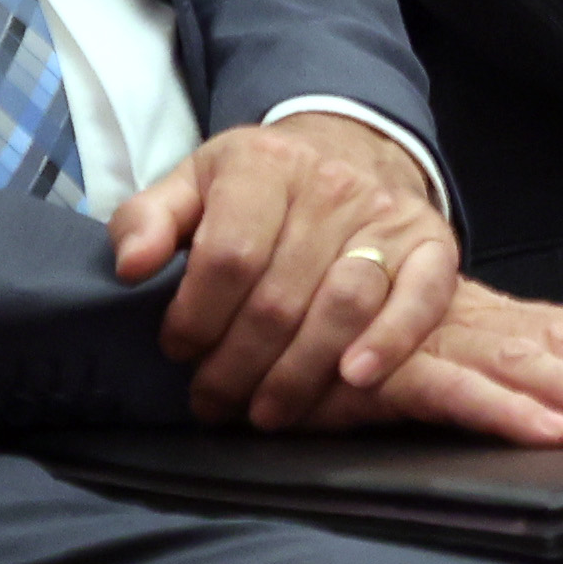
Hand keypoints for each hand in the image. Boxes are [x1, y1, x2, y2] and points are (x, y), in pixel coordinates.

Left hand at [111, 115, 460, 425]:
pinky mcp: (433, 243)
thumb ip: (148, 220)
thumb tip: (130, 266)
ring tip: (264, 412)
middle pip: (280, 297)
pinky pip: (422, 298)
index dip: (196, 317)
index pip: (228, 256)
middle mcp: (331, 185)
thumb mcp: (191, 185)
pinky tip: (355, 380)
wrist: (342, 151)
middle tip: (212, 402)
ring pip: (343, 307)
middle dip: (237, 366)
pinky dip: (391, 342)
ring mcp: (386, 214)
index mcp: (264, 164)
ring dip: (298, 374)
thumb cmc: (254, 189)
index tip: (177, 350)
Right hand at [313, 281, 562, 447]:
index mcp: (486, 318)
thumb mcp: (422, 361)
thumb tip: (561, 427)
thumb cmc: (344, 345)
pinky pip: (453, 390)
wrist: (249, 305)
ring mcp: (428, 341)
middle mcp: (467, 320)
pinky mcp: (385, 371)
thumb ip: (476, 379)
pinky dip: (504, 412)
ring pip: (526, 364)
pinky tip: (547, 436)